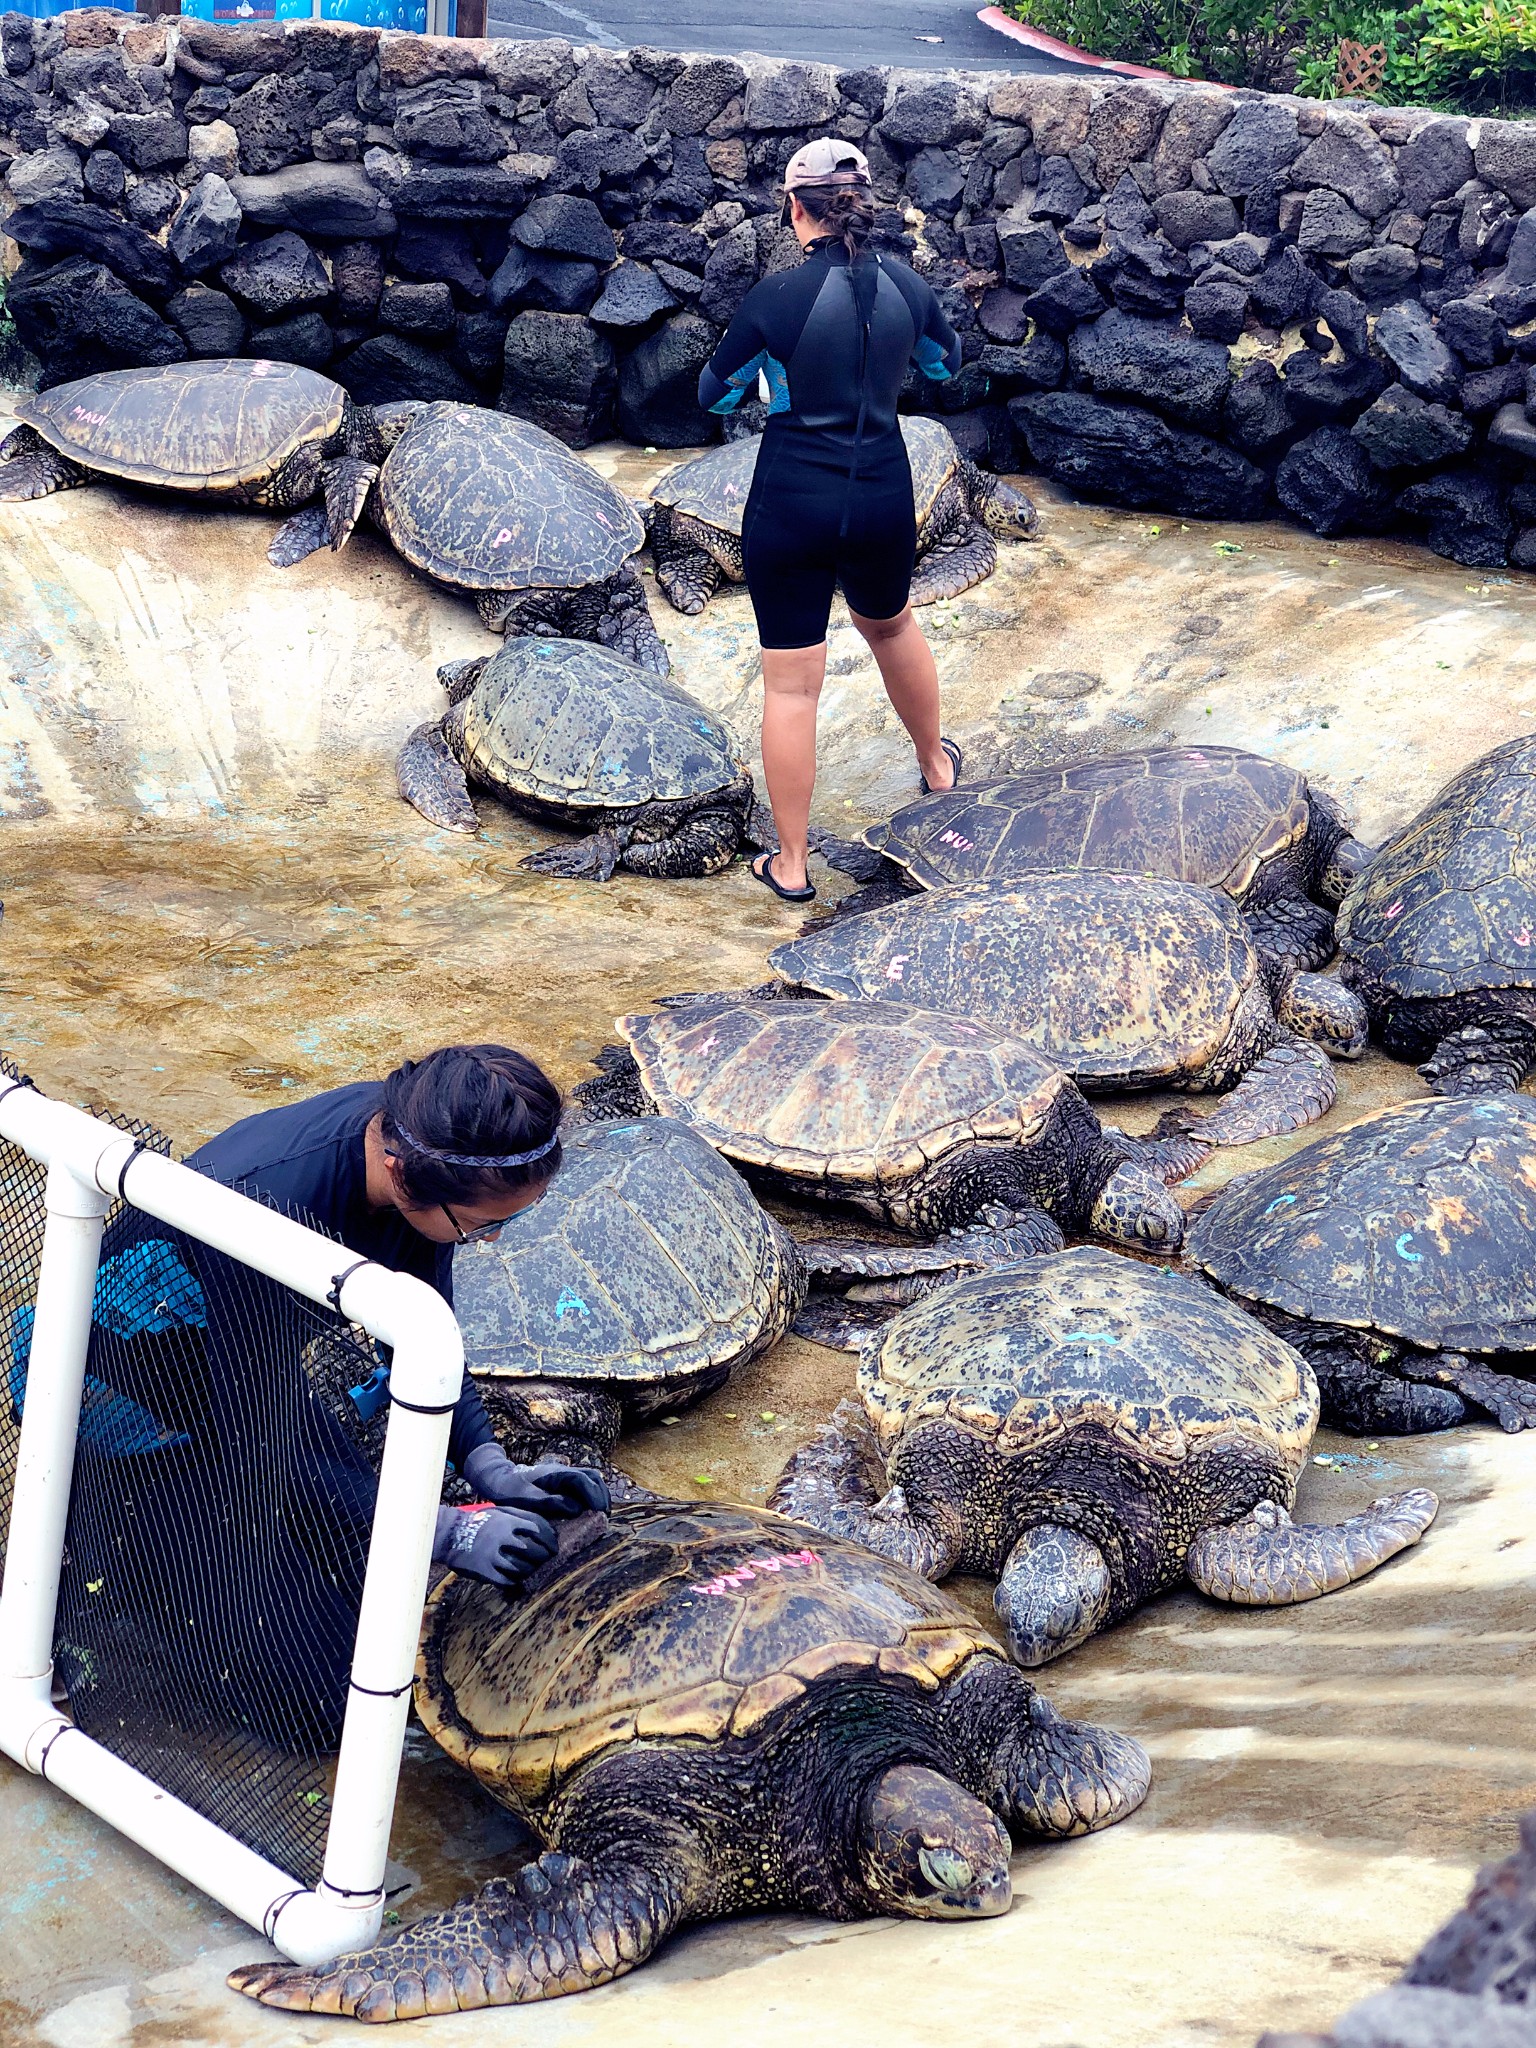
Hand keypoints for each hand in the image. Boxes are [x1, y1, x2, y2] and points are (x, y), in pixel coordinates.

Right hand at [433, 1504, 556, 1587]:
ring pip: (522, 1568)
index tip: (553, 1546)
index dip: (549, 1539)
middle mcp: (503, 1538)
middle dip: (543, 1557)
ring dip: (529, 1570)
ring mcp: (494, 1555)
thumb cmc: (478, 1521)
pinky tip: (514, 1580)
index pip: (538, 1530)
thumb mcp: (498, 1512)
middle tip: (545, 1561)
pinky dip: (513, 1581)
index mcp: (508, 1521)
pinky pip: (506, 1580)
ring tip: (530, 1570)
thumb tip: (542, 1527)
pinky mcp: (485, 1570)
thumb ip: (519, 1517)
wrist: (450, 1534)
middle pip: (534, 1551)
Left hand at [461, 1445, 609, 1519]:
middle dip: (601, 1495)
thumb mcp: (527, 1498)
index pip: (583, 1480)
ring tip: (601, 1514)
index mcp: (556, 1473)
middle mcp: (563, 1471)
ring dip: (598, 1495)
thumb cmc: (510, 1490)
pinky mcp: (561, 1482)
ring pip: (590, 1479)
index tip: (600, 1511)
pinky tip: (589, 1511)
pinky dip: (590, 1496)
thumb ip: (551, 1502)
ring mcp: (563, 1475)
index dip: (594, 1495)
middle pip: (592, 1476)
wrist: (498, 1479)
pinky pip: (582, 1486)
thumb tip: (576, 1508)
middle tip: (605, 1515)